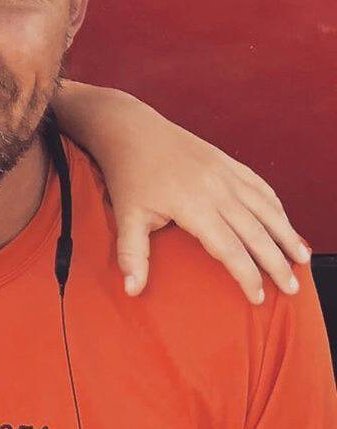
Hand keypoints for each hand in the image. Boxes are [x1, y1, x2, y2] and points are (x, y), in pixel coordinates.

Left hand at [70, 88, 308, 302]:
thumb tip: (131, 291)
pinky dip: (277, 208)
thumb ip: (132, 255)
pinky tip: (285, 224)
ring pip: (266, 209)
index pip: (230, 248)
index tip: (257, 297)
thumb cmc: (128, 176)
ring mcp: (226, 173)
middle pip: (256, 233)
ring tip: (302, 260)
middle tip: (291, 288)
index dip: (247, 275)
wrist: (132, 130)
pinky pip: (261, 187)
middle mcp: (218, 189)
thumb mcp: (126, 216)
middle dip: (276, 263)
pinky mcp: (229, 162)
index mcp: (194, 205)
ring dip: (287, 235)